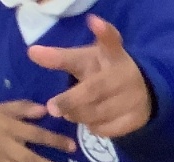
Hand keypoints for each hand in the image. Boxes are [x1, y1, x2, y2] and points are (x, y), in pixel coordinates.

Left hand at [28, 16, 152, 137]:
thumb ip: (60, 58)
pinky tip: (89, 121)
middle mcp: (126, 75)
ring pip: (99, 113)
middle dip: (72, 100)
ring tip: (68, 113)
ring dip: (79, 115)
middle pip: (95, 89)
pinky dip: (93, 126)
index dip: (104, 32)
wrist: (142, 92)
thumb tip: (32, 52)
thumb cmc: (103, 72)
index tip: (94, 21)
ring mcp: (135, 99)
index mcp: (113, 55)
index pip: (110, 41)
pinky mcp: (137, 119)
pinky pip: (108, 129)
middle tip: (53, 108)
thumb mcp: (83, 61)